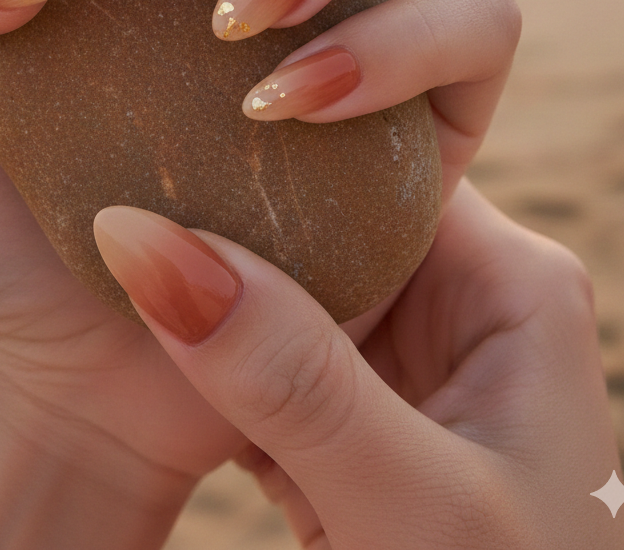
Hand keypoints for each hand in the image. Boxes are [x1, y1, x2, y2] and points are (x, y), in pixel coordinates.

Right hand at [94, 183, 623, 549]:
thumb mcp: (410, 504)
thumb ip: (289, 377)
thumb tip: (146, 241)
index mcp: (507, 283)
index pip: (376, 164)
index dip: (274, 139)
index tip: (170, 119)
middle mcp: (457, 301)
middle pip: (321, 215)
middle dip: (229, 209)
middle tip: (123, 175)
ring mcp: (400, 357)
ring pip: (283, 283)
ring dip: (211, 284)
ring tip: (117, 238)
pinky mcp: (354, 409)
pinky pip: (267, 349)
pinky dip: (210, 352)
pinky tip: (146, 328)